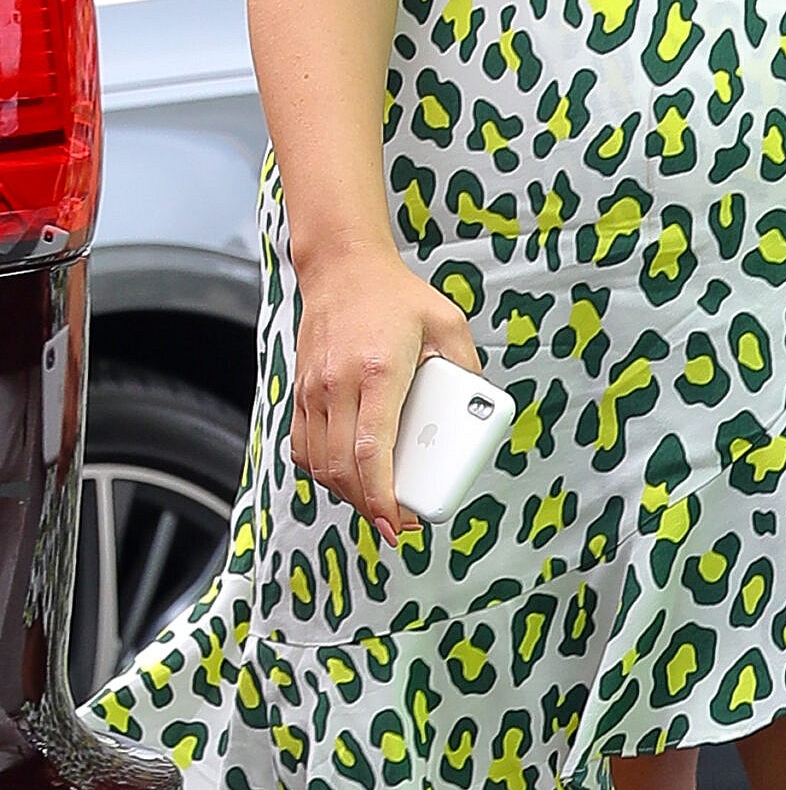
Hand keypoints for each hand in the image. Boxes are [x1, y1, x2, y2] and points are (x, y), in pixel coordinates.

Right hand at [291, 242, 481, 543]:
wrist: (343, 267)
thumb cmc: (398, 296)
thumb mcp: (448, 322)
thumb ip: (466, 366)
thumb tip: (479, 406)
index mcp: (379, 371)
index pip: (370, 451)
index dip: (381, 496)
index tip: (396, 523)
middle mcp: (339, 385)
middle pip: (343, 468)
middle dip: (369, 505)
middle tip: (397, 521)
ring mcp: (314, 390)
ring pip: (320, 463)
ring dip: (347, 492)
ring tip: (377, 502)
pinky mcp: (301, 391)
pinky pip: (305, 447)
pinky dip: (324, 470)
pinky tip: (348, 475)